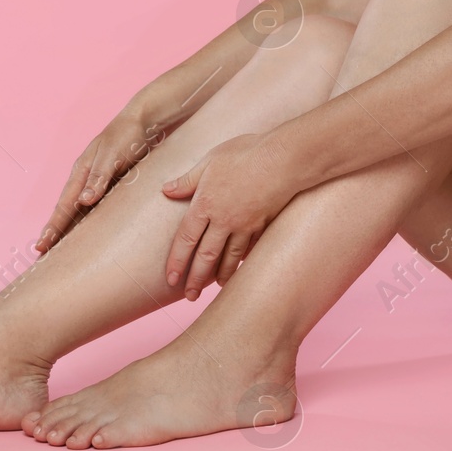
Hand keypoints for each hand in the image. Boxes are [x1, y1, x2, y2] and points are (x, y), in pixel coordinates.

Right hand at [37, 108, 164, 251]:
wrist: (143, 121)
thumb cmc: (127, 136)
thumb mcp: (112, 156)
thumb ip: (99, 178)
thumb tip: (83, 201)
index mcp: (80, 173)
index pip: (64, 206)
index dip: (53, 227)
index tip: (41, 245)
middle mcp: (83, 179)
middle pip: (65, 210)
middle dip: (54, 230)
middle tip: (42, 252)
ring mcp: (95, 182)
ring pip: (78, 209)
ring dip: (68, 227)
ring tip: (59, 247)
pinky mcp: (108, 183)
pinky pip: (94, 207)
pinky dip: (86, 220)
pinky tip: (86, 230)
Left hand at [162, 134, 297, 299]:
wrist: (285, 158)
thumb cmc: (246, 154)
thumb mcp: (210, 161)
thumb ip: (188, 180)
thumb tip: (166, 190)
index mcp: (204, 204)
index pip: (185, 239)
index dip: (177, 261)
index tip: (171, 279)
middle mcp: (223, 220)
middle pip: (205, 255)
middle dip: (196, 278)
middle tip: (189, 296)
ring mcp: (245, 224)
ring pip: (229, 257)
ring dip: (220, 275)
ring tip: (213, 288)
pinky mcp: (264, 224)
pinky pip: (250, 249)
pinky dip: (242, 263)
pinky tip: (239, 271)